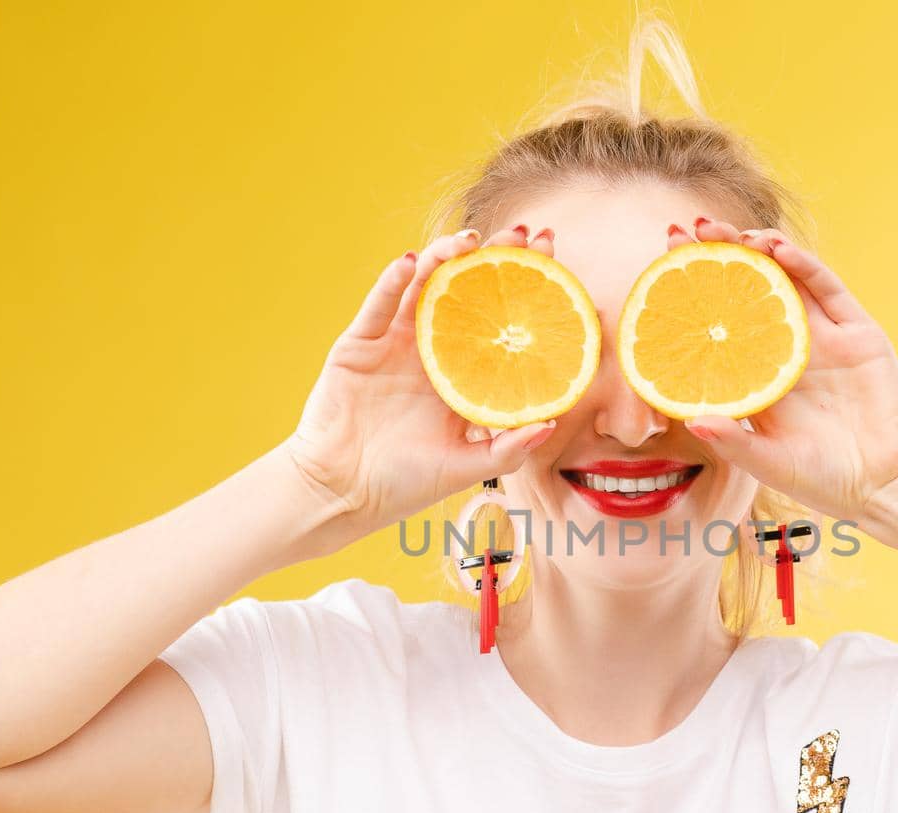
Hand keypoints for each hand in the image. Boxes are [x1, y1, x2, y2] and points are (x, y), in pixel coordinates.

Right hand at [283, 225, 559, 544]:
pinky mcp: (359, 344)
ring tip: (470, 240)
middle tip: (524, 233)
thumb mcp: (464, 468)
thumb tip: (550, 424)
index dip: (527, 289)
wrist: (341, 494)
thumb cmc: (403, 484)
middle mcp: (432, 351)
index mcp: (463, 375)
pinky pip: (378, 306)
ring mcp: (394, 344)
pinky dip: (392, 282)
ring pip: (424, 288)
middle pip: (468, 292)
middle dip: (496, 259)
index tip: (555, 260)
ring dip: (445, 257)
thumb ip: (507, 450)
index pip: (501, 321)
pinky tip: (412, 261)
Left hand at [668, 217, 897, 527]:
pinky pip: (828, 289)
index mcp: (758, 372)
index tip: (663, 262)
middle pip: (747, 287)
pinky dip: (803, 264)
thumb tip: (693, 422)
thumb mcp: (769, 462)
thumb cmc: (821, 478)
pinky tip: (777, 249)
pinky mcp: (858, 332)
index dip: (692, 290)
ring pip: (786, 277)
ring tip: (726, 231)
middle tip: (686, 230)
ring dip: (756, 249)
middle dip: (718, 254)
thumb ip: (735, 442)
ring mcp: (823, 335)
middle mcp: (786, 345)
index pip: (719, 319)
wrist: (883, 485)